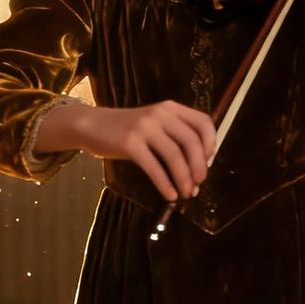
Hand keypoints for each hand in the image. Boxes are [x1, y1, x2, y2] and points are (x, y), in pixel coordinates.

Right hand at [74, 101, 217, 201]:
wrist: (93, 125)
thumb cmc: (127, 129)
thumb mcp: (154, 124)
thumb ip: (175, 137)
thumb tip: (198, 168)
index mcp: (170, 108)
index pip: (202, 122)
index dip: (211, 143)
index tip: (209, 161)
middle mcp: (160, 114)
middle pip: (191, 141)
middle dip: (199, 167)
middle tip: (199, 184)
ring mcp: (144, 127)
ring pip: (174, 155)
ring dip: (184, 178)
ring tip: (186, 193)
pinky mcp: (130, 143)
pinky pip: (154, 167)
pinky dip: (165, 184)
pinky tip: (169, 195)